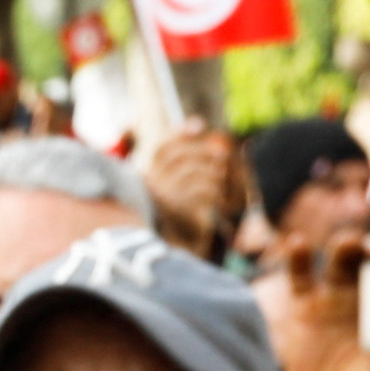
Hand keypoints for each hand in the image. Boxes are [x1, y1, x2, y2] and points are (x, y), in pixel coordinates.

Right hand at [143, 122, 251, 259]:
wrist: (179, 249)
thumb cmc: (180, 212)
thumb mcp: (178, 182)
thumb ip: (185, 154)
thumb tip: (196, 121)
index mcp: (147, 177)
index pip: (163, 148)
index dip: (181, 134)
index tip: (199, 125)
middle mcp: (152, 185)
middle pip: (183, 158)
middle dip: (206, 153)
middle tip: (223, 155)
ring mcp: (166, 198)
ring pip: (199, 174)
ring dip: (215, 176)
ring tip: (220, 182)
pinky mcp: (181, 211)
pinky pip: (206, 191)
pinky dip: (217, 192)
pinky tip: (219, 199)